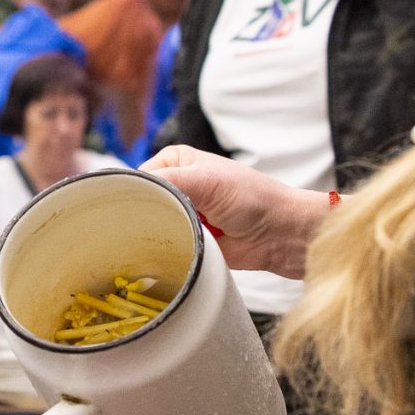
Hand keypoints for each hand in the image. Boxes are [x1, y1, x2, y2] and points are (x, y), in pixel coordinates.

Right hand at [142, 145, 328, 278]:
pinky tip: (170, 252)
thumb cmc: (253, 198)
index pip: (140, 176)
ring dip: (159, 233)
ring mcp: (184, 214)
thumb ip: (168, 180)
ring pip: (153, 225)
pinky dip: (168, 249)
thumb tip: (132, 188)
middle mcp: (178, 186)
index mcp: (178, 162)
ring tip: (167, 238)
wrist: (283, 236)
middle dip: (147, 216)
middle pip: (144, 202)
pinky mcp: (190, 239)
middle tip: (151, 228)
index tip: (133, 208)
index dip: (135, 191)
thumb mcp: (207, 180)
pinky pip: (167, 245)